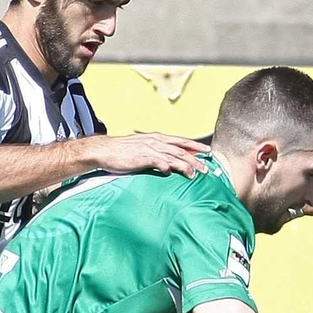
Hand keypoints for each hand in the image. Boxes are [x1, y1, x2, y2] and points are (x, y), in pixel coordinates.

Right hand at [87, 132, 209, 177]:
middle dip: (196, 159)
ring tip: (194, 174)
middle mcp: (156, 141)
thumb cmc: (122, 152)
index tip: (207, 151)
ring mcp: (150, 148)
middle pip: (181, 150)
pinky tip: (171, 173)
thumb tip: (168, 162)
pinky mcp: (142, 157)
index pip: (181, 141)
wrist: (104, 150)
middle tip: (206, 168)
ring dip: (186, 165)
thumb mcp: (142, 148)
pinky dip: (166, 166)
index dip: (195, 146)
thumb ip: (156, 153)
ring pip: (174, 156)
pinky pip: (158, 161)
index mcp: (157, 138)